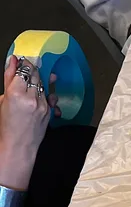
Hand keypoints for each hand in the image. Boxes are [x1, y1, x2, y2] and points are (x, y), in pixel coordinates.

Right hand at [0, 56, 53, 189]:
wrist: (18, 145)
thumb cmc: (7, 125)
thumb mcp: (3, 99)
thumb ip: (9, 78)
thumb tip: (13, 61)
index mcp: (15, 93)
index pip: (23, 69)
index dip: (23, 64)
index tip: (21, 61)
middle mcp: (31, 98)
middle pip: (35, 74)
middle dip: (31, 69)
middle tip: (27, 69)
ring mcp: (42, 105)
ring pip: (42, 84)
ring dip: (37, 81)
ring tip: (30, 85)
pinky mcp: (49, 111)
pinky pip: (48, 95)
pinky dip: (43, 92)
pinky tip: (38, 94)